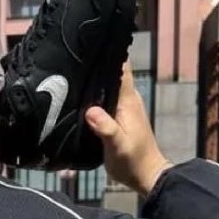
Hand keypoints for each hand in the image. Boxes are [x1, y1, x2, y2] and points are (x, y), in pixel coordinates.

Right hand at [85, 64, 171, 196]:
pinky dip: (96, 95)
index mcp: (128, 100)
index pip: (121, 67)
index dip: (108, 53)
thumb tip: (90, 110)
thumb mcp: (117, 146)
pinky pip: (106, 98)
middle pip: (112, 73)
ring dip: (95, 80)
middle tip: (73, 57)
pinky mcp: (120, 117)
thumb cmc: (133, 160)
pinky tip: (82, 95)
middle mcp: (127, 99)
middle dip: (97, 64)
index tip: (91, 43)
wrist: (146, 175)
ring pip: (108, 86)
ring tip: (72, 73)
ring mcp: (124, 107)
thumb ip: (106, 127)